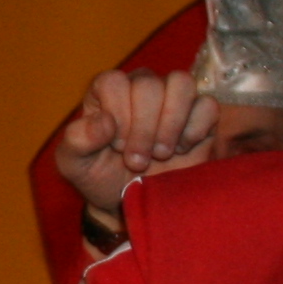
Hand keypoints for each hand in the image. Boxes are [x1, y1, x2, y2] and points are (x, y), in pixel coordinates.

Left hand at [54, 68, 216, 234]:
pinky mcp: (201, 115)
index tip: (116, 146)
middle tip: (137, 160)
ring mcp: (173, 99)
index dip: (118, 115)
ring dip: (171, 122)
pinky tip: (183, 150)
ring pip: (181, 83)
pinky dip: (195, 130)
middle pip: (148, 84)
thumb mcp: (75, 164)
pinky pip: (207, 105)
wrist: (131, 202)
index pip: (114, 81)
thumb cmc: (100, 176)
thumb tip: (104, 122)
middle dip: (143, 128)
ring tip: (161, 152)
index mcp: (107, 91)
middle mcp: (141, 87)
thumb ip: (78, 140)